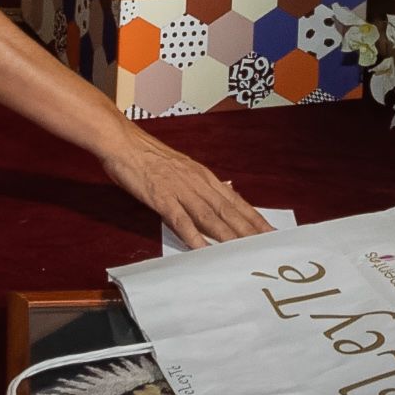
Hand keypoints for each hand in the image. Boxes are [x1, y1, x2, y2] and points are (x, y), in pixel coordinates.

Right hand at [104, 134, 274, 243]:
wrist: (124, 143)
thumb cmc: (150, 156)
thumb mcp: (184, 167)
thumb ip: (204, 183)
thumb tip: (228, 190)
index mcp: (204, 177)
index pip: (236, 201)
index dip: (254, 218)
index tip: (270, 233)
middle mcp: (197, 183)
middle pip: (228, 211)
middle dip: (250, 231)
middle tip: (267, 247)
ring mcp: (180, 191)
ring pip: (210, 217)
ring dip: (228, 236)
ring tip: (244, 252)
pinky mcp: (161, 197)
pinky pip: (180, 220)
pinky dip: (193, 236)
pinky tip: (203, 250)